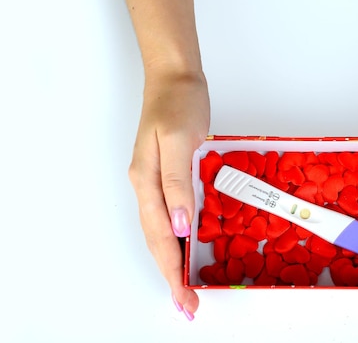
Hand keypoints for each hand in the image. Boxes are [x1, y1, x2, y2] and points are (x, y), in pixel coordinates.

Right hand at [128, 69, 209, 320]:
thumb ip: (177, 184)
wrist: (175, 76)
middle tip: (187, 305)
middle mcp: (146, 185)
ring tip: (184, 286)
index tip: (185, 299)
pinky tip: (185, 245)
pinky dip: (176, 236)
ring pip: (161, 230)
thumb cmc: (179, 103)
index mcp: (147, 182)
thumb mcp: (180, 140)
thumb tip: (179, 227)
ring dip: (172, 260)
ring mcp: (154, 179)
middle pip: (157, 240)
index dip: (171, 272)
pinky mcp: (167, 173)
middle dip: (170, 275)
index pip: (160, 237)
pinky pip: (169, 214)